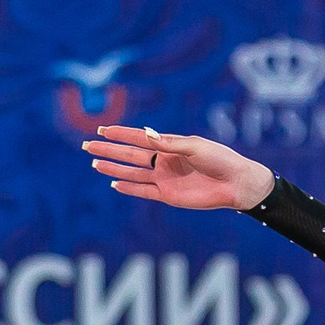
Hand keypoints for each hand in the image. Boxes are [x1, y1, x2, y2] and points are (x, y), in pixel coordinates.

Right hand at [84, 125, 274, 211]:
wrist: (236, 183)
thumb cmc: (220, 159)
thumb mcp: (195, 146)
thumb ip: (170, 143)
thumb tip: (146, 134)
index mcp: (170, 145)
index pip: (139, 138)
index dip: (120, 134)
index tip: (101, 129)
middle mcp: (164, 161)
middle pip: (130, 155)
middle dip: (109, 150)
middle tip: (87, 146)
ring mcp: (165, 178)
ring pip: (132, 173)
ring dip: (114, 168)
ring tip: (94, 164)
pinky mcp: (168, 195)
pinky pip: (144, 191)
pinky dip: (129, 187)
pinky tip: (114, 183)